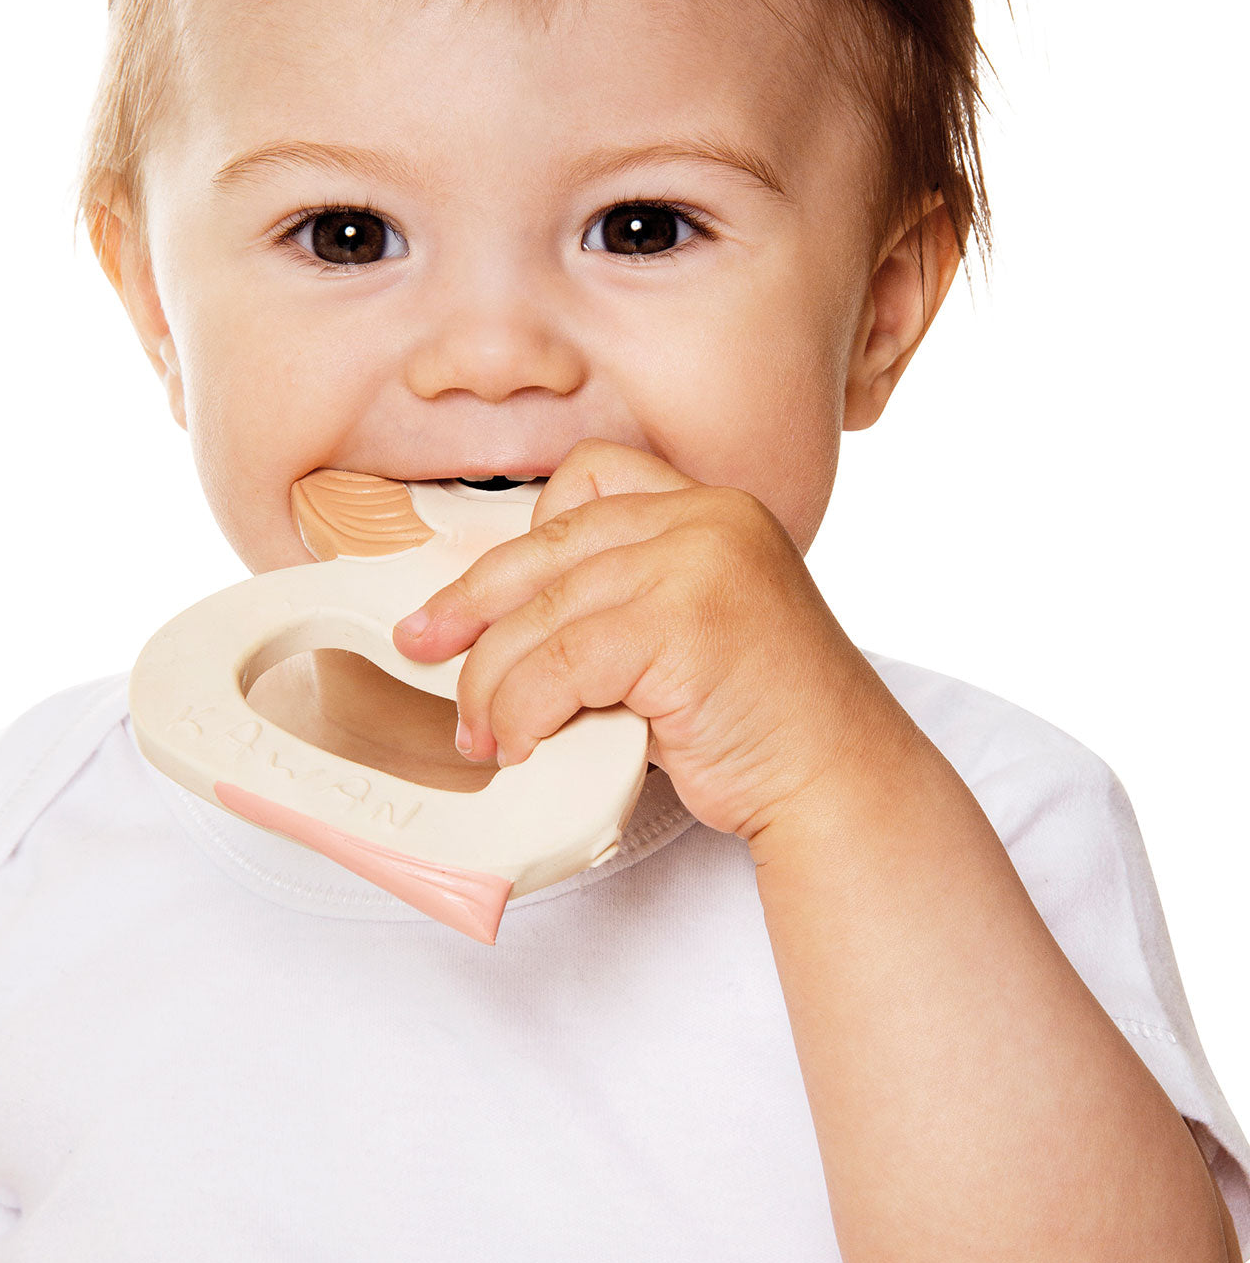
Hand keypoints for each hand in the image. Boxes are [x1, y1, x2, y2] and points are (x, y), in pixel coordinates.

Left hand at [393, 440, 904, 842]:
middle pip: (548, 545)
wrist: (839, 783)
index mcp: (710, 508)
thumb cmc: (758, 722)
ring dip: (492, 684)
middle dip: (471, 605)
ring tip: (483, 736)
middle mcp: (707, 518)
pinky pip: (557, 664)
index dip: (522, 539)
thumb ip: (616, 607)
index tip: (479, 598)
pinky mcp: (683, 622)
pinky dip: (523, 712)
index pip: (587, 480)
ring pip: (542, 615)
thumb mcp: (687, 634)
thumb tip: (499, 628)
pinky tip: (523, 745)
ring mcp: (698, 563)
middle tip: (422, 647)